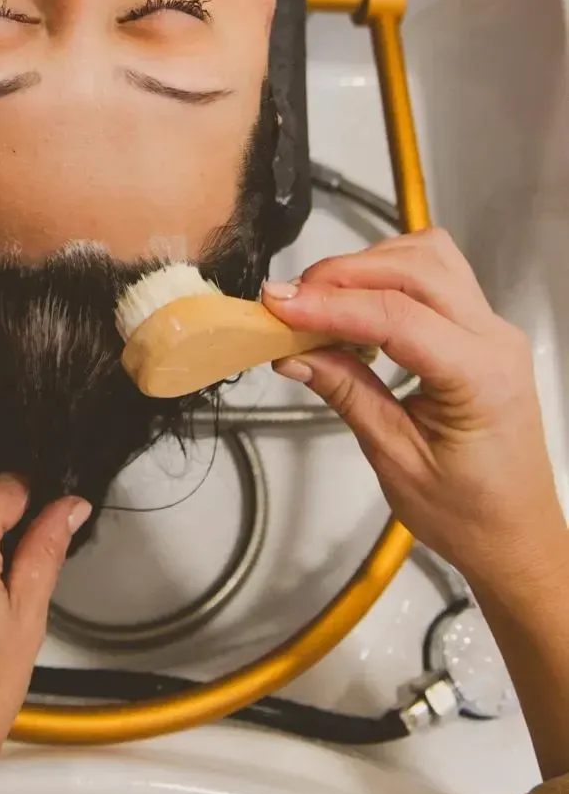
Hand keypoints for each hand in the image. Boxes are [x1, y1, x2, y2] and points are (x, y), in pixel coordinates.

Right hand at [261, 229, 568, 595]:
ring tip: (318, 300)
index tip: (278, 304)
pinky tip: (355, 305)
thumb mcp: (395, 458)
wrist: (514, 535)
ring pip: (428, 258)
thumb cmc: (468, 513)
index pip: (398, 317)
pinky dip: (387, 274)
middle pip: (416, 269)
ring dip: (367, 266)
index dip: (331, 305)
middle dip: (344, 274)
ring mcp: (492, 328)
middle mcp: (495, 339)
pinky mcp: (479, 328)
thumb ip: (346, 393)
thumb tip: (293, 353)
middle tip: (289, 300)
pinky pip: (435, 274)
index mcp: (481, 378)